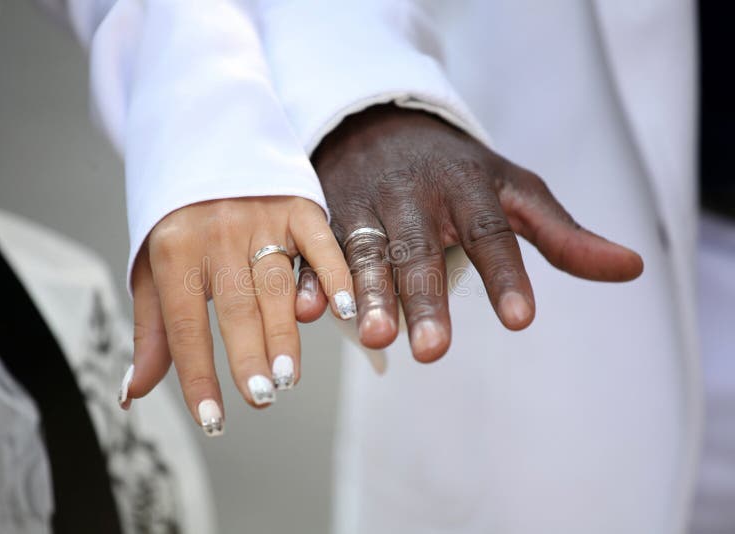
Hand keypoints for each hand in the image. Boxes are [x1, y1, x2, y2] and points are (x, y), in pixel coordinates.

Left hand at [120, 196, 354, 434]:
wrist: (205, 142)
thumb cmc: (179, 220)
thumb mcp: (154, 270)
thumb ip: (153, 330)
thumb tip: (134, 392)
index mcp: (174, 250)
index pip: (184, 324)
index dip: (198, 375)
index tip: (212, 419)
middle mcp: (216, 233)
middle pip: (234, 305)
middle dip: (247, 353)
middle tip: (260, 395)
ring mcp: (260, 217)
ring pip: (275, 281)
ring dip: (284, 329)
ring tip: (288, 374)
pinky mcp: (297, 204)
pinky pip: (319, 242)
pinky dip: (333, 275)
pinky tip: (343, 309)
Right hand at [296, 105, 642, 361]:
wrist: (380, 123)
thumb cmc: (456, 169)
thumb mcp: (514, 189)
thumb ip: (562, 234)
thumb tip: (632, 267)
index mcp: (466, 186)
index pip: (490, 230)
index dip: (506, 273)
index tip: (520, 320)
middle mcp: (413, 194)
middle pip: (419, 248)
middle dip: (425, 298)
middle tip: (433, 351)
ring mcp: (366, 202)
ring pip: (364, 250)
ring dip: (366, 293)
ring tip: (375, 337)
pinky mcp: (327, 212)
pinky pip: (318, 246)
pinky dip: (311, 276)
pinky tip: (309, 311)